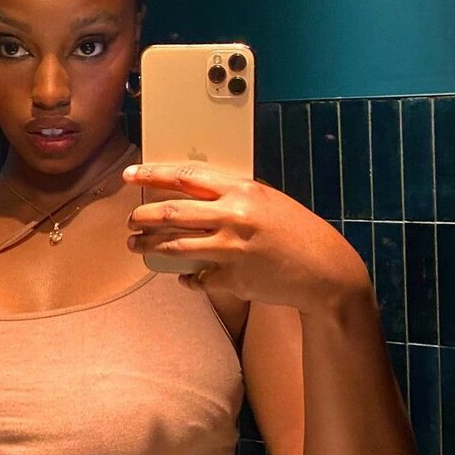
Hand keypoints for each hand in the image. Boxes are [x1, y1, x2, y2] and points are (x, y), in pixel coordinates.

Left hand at [122, 162, 368, 313]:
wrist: (325, 270)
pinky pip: (197, 278)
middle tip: (130, 221)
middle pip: (171, 213)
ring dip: (150, 247)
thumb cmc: (297, 233)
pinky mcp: (232, 279)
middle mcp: (233, 217)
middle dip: (142, 218)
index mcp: (241, 191)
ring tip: (137, 246)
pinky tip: (185, 278)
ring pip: (175, 247)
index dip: (151, 175)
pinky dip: (188, 279)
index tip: (130, 175)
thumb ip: (232, 198)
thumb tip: (193, 197)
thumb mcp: (266, 202)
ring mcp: (231, 250)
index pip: (184, 177)